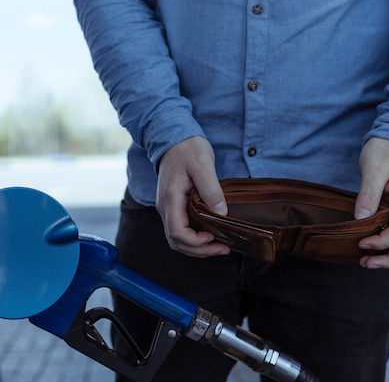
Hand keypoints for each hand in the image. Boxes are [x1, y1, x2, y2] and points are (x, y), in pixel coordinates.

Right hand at [155, 136, 230, 256]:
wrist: (173, 139)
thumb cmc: (187, 149)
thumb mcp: (203, 165)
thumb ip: (211, 189)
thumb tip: (221, 213)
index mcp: (171, 199)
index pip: (177, 233)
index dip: (196, 242)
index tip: (215, 238)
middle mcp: (165, 208)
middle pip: (176, 242)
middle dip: (199, 250)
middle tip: (224, 248)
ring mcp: (168, 208)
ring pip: (177, 239)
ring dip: (197, 248)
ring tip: (220, 246)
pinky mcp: (173, 206)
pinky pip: (180, 230)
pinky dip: (194, 239)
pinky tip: (211, 235)